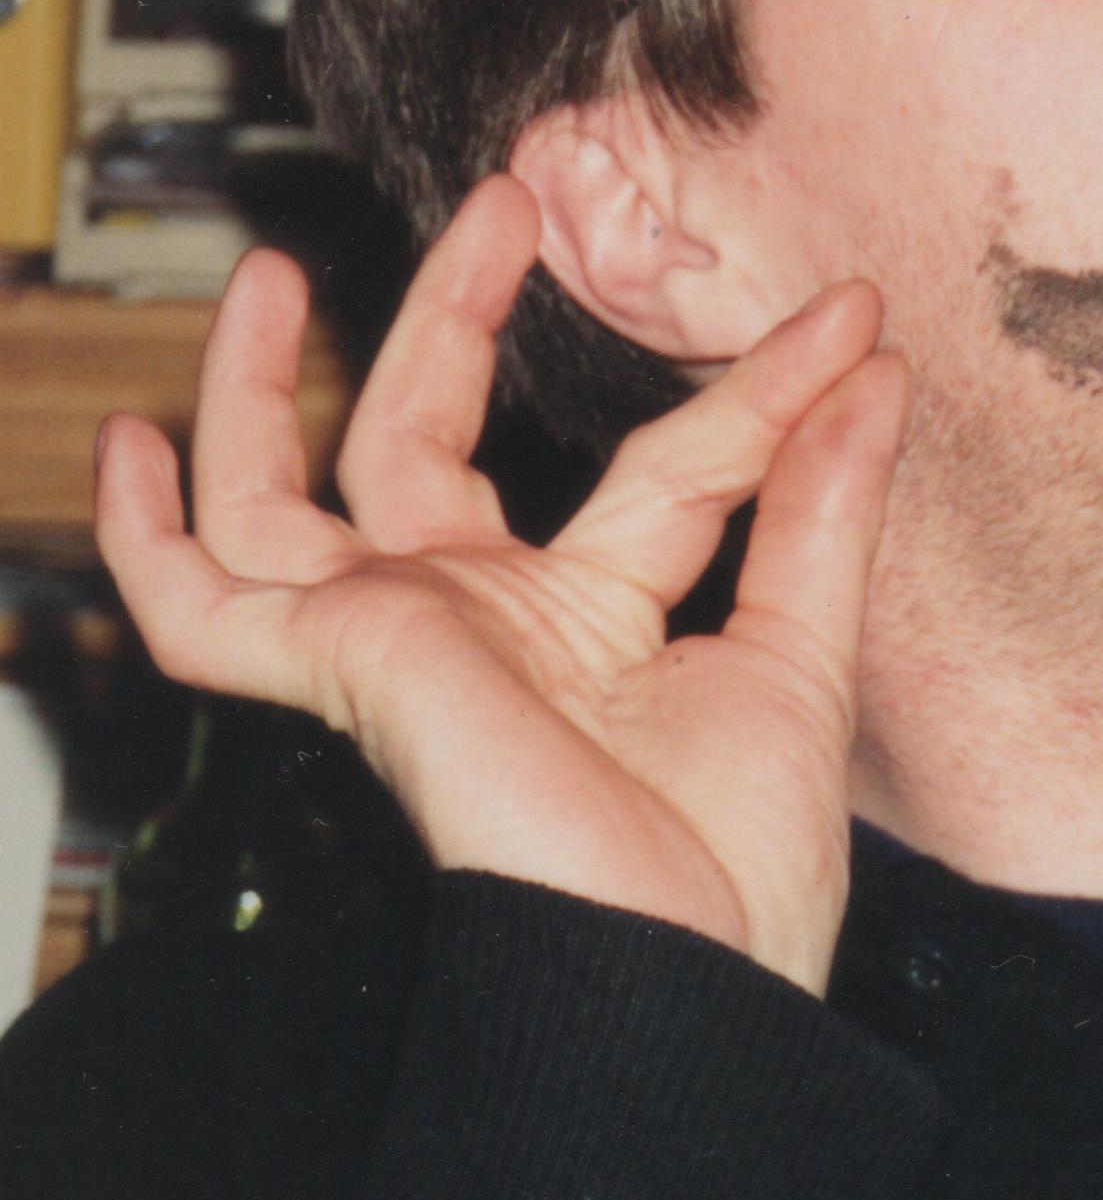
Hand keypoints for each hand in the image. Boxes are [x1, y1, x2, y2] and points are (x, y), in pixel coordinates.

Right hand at [93, 176, 907, 994]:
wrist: (680, 997)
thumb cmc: (737, 877)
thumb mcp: (801, 655)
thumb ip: (820, 505)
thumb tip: (874, 366)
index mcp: (591, 626)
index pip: (663, 467)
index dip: (754, 390)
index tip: (847, 319)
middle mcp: (483, 625)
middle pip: (428, 443)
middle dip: (456, 317)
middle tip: (505, 202)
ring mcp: (403, 642)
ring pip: (285, 497)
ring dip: (262, 383)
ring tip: (273, 266)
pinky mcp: (346, 663)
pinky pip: (198, 605)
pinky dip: (150, 532)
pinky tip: (131, 442)